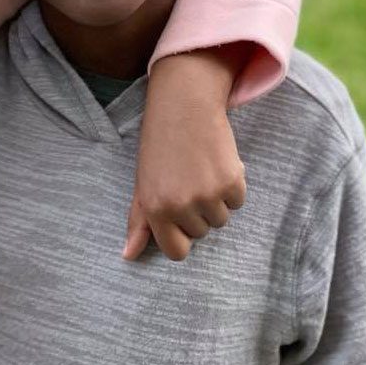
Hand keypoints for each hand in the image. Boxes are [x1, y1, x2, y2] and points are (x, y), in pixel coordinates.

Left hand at [125, 44, 250, 260]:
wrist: (183, 108)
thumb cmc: (159, 147)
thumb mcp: (143, 184)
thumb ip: (139, 222)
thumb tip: (128, 256)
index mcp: (155, 209)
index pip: (177, 252)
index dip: (181, 237)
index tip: (179, 218)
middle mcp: (181, 206)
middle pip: (201, 232)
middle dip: (196, 212)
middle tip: (186, 181)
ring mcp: (208, 195)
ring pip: (221, 219)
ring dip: (215, 200)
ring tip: (200, 171)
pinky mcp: (232, 182)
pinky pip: (237, 202)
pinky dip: (232, 186)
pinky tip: (216, 164)